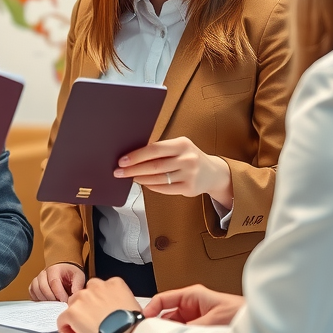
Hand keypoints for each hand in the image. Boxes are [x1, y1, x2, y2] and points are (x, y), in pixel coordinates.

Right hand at [29, 263, 85, 301]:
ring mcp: (38, 279)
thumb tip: (75, 297)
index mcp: (55, 269)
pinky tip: (47, 303)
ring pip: (36, 290)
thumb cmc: (70, 273)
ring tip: (54, 304)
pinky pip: (32, 293)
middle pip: (43, 287)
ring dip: (45, 299)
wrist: (64, 270)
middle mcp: (44, 273)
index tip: (65, 301)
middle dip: (52, 298)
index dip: (59, 294)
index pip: (53, 282)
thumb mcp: (78, 276)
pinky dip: (38, 299)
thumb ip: (78, 286)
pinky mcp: (34, 286)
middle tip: (60, 304)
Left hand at [57, 277, 141, 332]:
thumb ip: (121, 301)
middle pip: (84, 293)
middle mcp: (96, 286)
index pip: (100, 287)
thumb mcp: (133, 305)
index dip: (99, 301)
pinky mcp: (73, 312)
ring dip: (77, 316)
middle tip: (93, 321)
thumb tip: (118, 311)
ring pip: (72, 305)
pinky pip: (62, 319)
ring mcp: (83, 298)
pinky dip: (66, 328)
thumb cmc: (133, 325)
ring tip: (84, 330)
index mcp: (114, 283)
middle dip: (86, 306)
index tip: (101, 311)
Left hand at [115, 137, 233, 208]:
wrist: (213, 173)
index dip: (136, 156)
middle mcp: (187, 158)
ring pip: (158, 178)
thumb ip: (161, 149)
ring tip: (130, 177)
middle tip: (119, 172)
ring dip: (140, 178)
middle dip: (133, 169)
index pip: (154, 149)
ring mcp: (189, 174)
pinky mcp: (189, 188)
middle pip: (154, 166)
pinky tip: (143, 183)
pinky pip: (164, 188)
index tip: (122, 160)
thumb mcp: (179, 147)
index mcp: (182, 144)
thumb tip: (133, 155)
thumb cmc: (189, 157)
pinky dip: (151, 186)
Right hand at [144, 284, 243, 326]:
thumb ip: (191, 328)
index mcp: (192, 295)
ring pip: (175, 328)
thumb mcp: (213, 319)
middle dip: (159, 326)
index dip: (150, 309)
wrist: (260, 324)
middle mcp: (192, 307)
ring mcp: (196, 319)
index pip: (162, 300)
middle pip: (166, 316)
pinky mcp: (201, 331)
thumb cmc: (241, 313)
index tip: (142, 321)